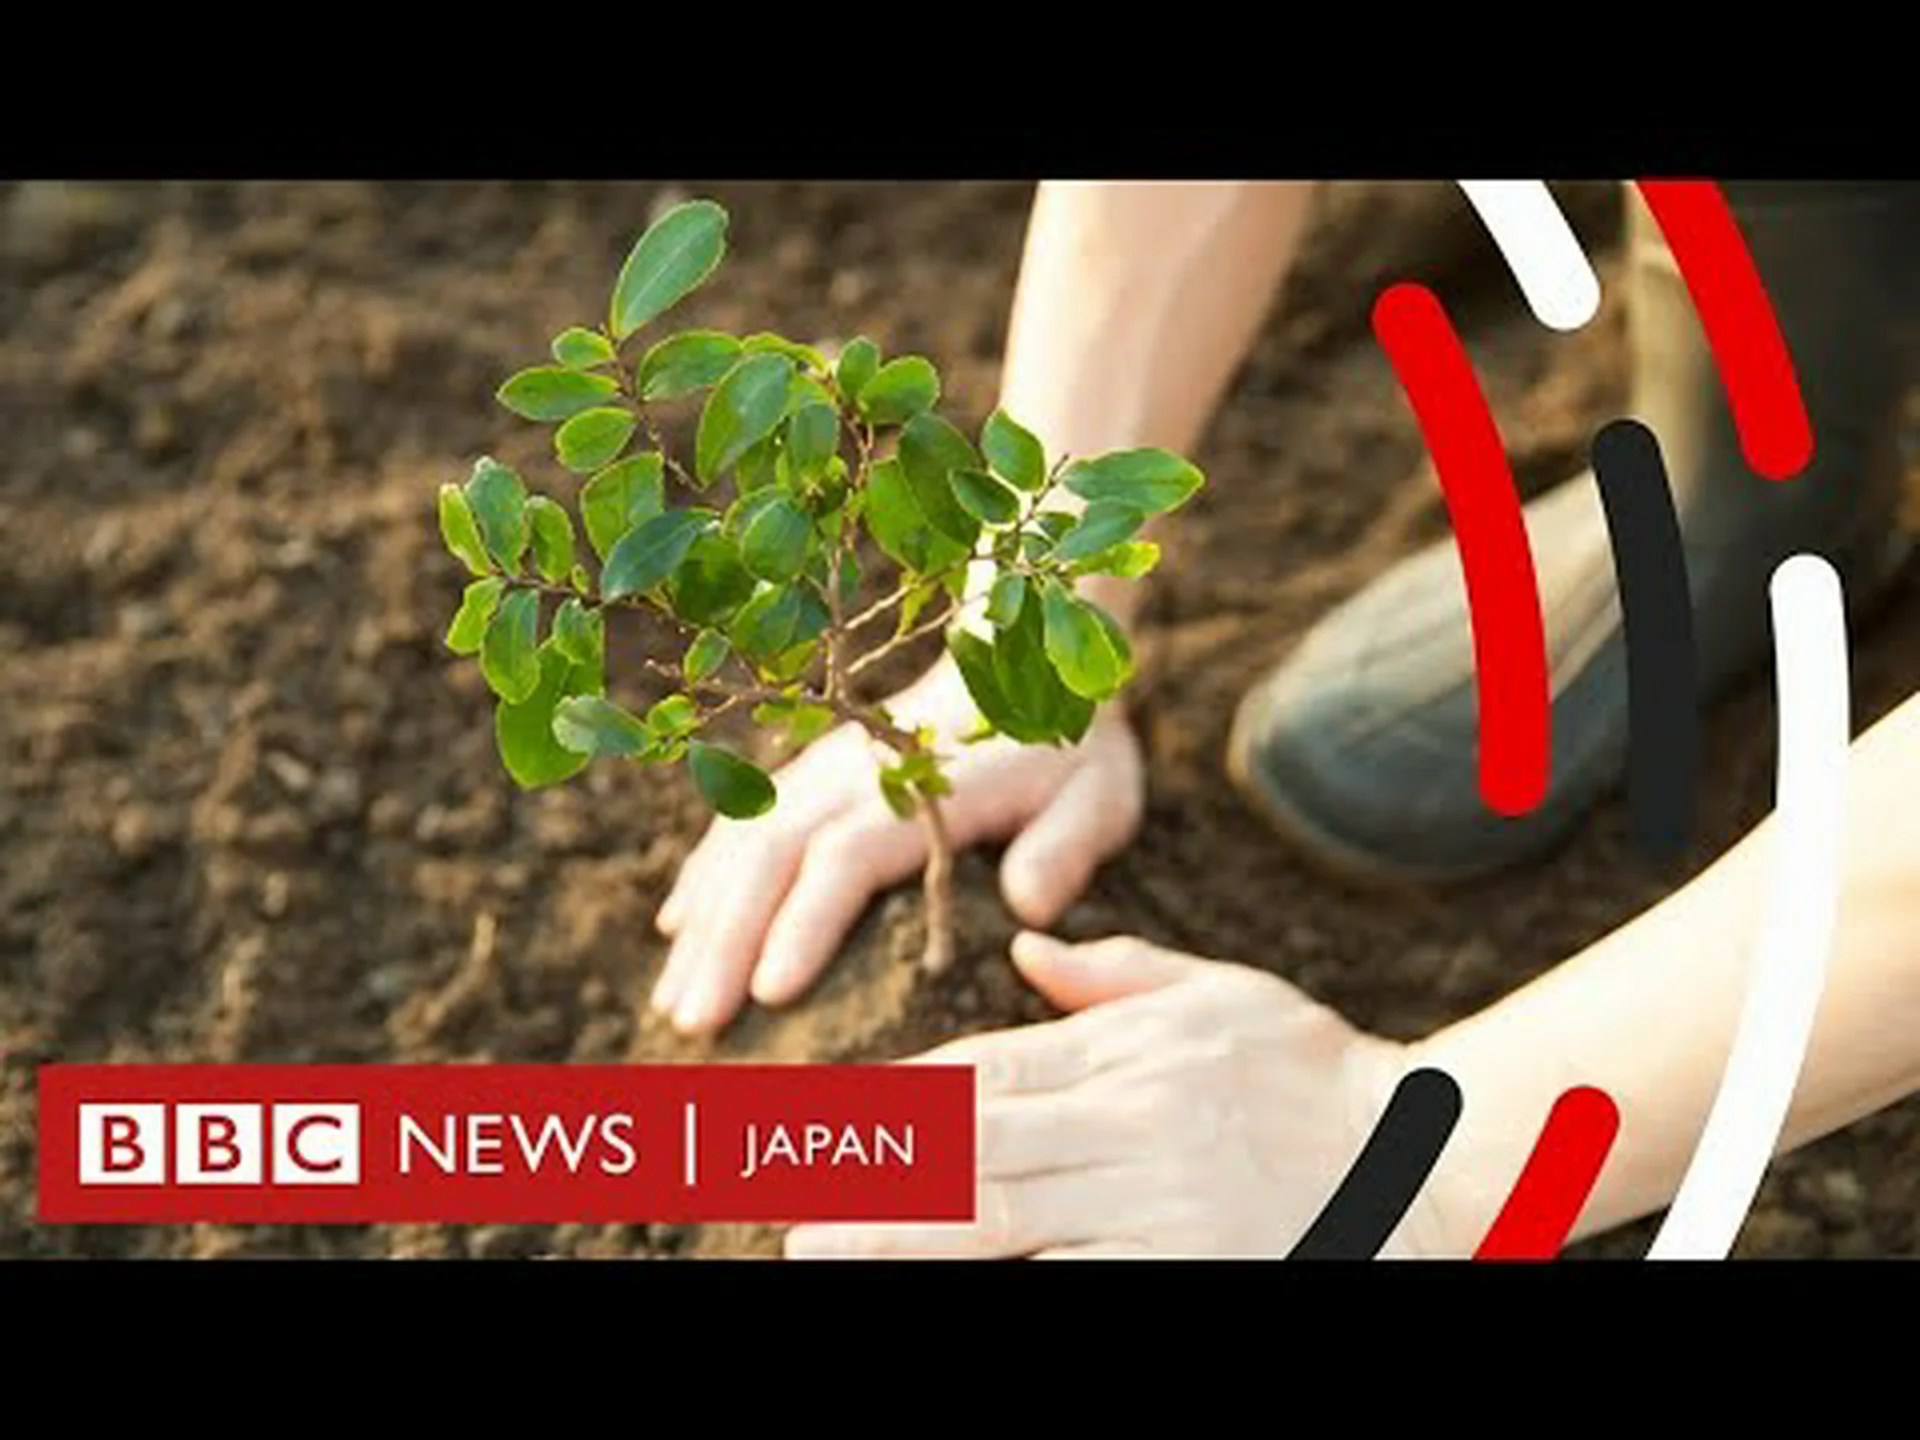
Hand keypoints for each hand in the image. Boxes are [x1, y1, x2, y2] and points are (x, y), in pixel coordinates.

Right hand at [651, 657, 1145, 1034]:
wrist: (1025, 661)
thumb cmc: (1067, 752)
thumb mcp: (1097, 796)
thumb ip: (1065, 848)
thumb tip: (1028, 907)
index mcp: (923, 788)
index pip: (847, 858)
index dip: (806, 923)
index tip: (770, 992)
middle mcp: (854, 775)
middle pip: (772, 857)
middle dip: (727, 941)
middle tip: (694, 1023)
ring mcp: (821, 770)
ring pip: (742, 843)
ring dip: (704, 923)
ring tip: (671, 1003)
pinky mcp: (806, 773)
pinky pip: (739, 822)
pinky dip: (703, 875)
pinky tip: (675, 930)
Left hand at [785, 931, 1438, 1258]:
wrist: (1429, 1157)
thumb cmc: (1317, 1071)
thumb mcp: (1223, 995)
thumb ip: (1118, 974)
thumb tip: (1026, 945)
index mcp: (1131, 1055)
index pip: (985, 1072)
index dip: (895, 1097)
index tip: (821, 1115)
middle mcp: (1132, 1126)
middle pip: (975, 1148)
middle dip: (872, 1173)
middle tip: (783, 1199)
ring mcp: (1158, 1206)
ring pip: (1007, 1219)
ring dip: (905, 1235)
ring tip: (821, 1249)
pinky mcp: (1183, 1268)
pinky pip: (1076, 1274)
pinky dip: (1014, 1275)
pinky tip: (950, 1283)